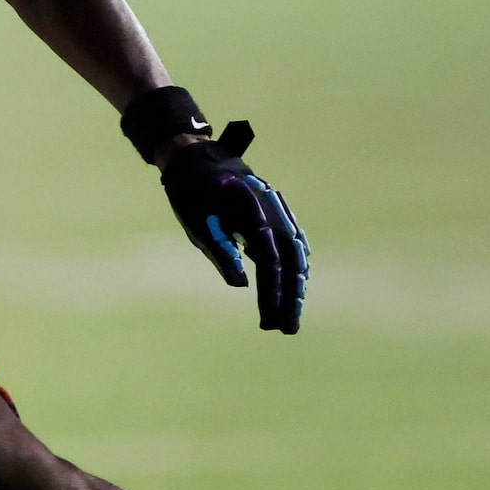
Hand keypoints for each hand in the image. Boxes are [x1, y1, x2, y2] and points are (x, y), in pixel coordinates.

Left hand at [158, 122, 308, 332]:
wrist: (198, 159)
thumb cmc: (192, 194)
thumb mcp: (197, 223)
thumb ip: (221, 250)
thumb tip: (241, 286)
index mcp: (250, 210)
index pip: (268, 258)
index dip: (272, 290)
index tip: (269, 317)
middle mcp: (272, 209)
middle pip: (290, 259)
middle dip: (290, 297)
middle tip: (286, 329)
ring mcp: (278, 210)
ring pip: (296, 253)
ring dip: (295, 287)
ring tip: (290, 319)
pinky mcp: (277, 214)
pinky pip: (294, 243)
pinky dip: (297, 267)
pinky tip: (296, 289)